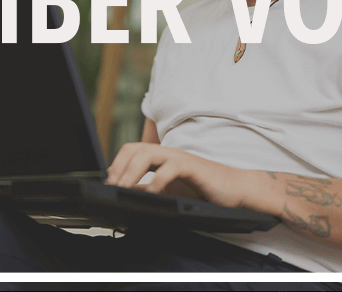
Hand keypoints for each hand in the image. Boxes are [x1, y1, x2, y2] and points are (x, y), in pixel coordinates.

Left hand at [105, 142, 252, 209]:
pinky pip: (169, 169)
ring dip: (131, 172)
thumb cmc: (203, 189)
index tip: (107, 185)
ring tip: (124, 189)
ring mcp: (179, 157)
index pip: (130, 151)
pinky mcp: (192, 166)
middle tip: (111, 188)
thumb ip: (148, 190)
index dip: (115, 166)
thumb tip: (126, 193)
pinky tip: (153, 193)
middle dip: (118, 167)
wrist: (233, 189)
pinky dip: (157, 181)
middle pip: (134, 149)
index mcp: (160, 157)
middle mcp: (167, 152)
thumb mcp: (168, 190)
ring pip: (147, 154)